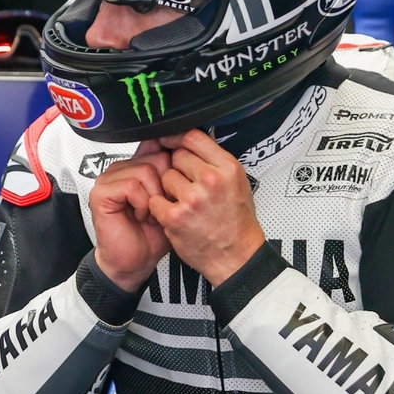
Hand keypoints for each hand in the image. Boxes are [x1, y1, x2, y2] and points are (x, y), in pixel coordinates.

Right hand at [88, 140, 174, 290]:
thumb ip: (173, 175)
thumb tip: (186, 151)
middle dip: (165, 186)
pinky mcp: (101, 193)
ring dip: (153, 198)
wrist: (134, 262)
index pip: (156, 144)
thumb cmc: (151, 234)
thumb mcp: (171, 200)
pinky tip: (139, 216)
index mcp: (135, 166)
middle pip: (156, 157)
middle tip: (158, 207)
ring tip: (148, 214)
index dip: (170, 162)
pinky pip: (132, 186)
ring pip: (145, 170)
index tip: (175, 183)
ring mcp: (108, 179)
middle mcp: (120, 169)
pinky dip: (142, 204)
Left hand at [148, 130, 264, 286]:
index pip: (193, 137)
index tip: (170, 140)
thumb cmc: (238, 223)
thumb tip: (197, 142)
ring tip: (184, 202)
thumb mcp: (238, 183)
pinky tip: (174, 213)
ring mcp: (192, 198)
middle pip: (177, 156)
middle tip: (187, 184)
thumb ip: (217, 161)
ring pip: (165, 177)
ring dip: (169, 188)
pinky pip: (155, 199)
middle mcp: (211, 180)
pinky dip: (160, 207)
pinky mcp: (175, 216)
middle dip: (178, 168)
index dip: (177, 137)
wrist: (236, 256)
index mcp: (228, 168)